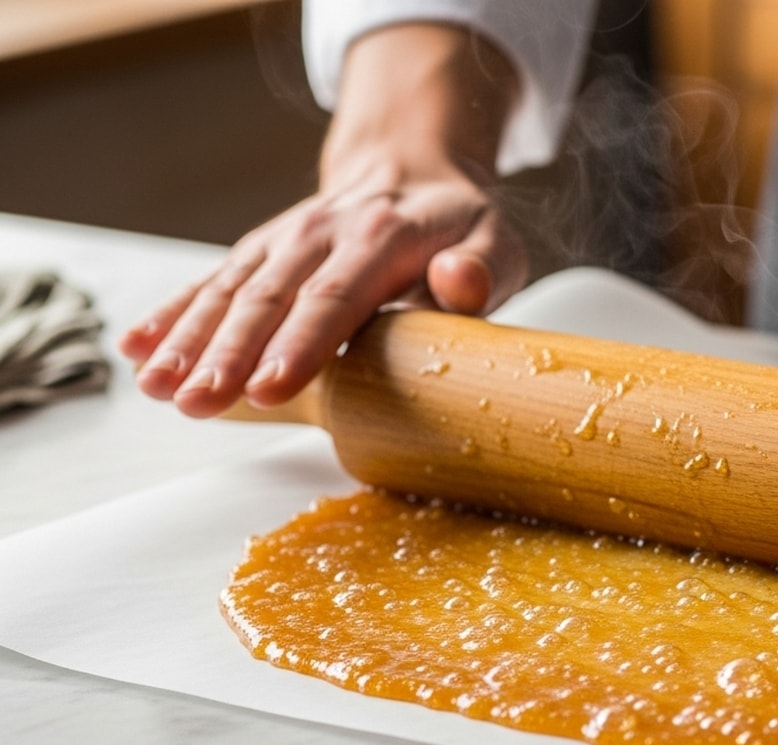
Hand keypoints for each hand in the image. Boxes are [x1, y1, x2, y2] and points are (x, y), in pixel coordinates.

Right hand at [118, 23, 526, 416]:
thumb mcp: (496, 241)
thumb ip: (481, 269)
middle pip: (269, 299)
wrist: (410, 166)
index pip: (336, 297)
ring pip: (229, 292)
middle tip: (197, 402)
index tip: (268, 387)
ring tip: (157, 389)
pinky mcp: (258, 250)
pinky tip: (137, 349)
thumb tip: (460, 279)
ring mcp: (281, 240)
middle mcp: (320, 234)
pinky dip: (172, 314)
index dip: (300, 344)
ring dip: (188, 341)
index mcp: (382, 239)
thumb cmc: (460, 225)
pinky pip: (210, 281)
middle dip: (228, 354)